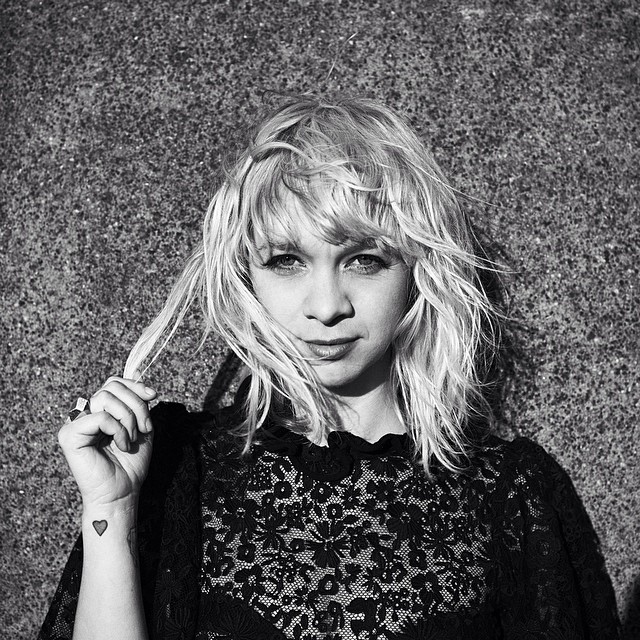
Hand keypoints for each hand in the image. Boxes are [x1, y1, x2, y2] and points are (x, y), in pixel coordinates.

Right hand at [58, 376, 156, 508]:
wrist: (124, 491)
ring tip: (131, 439)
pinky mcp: (68, 435)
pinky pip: (100, 417)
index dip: (135, 385)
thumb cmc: (131, 462)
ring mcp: (75, 423)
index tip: (153, 395)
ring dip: (128, 418)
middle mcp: (85, 413)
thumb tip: (140, 375)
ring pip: (105, 398)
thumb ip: (138, 401)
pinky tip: (121, 445)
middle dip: (136, 405)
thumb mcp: (141, 424)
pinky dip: (118, 430)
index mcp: (101, 410)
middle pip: (112, 386)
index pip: (114, 382)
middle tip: (144, 428)